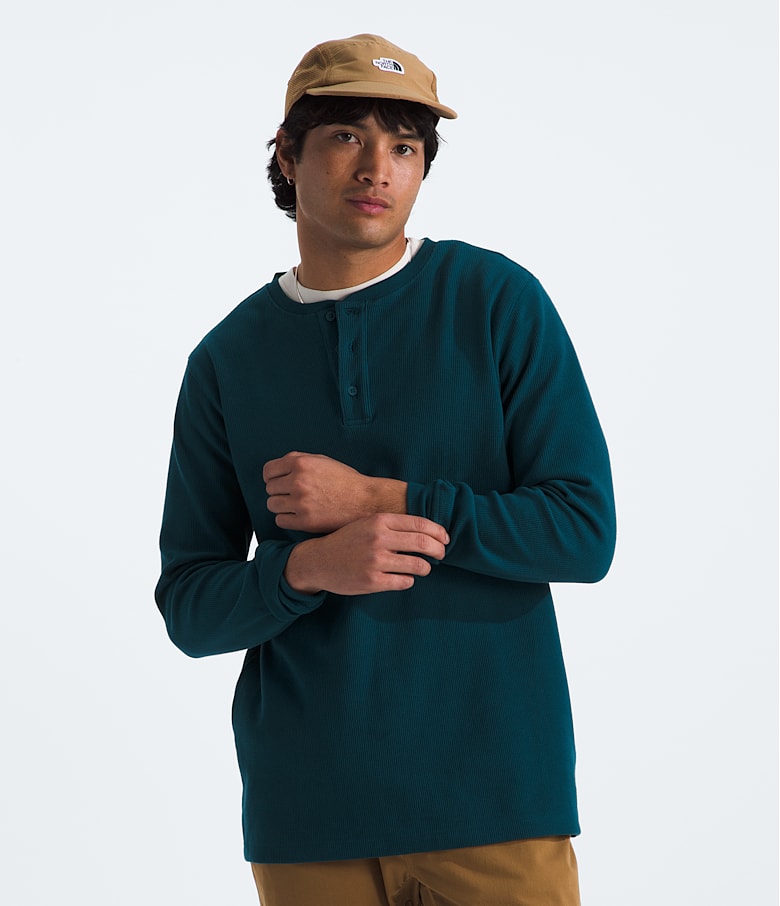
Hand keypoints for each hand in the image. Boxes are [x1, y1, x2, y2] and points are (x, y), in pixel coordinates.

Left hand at [263, 451, 406, 532]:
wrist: (365, 501)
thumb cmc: (345, 481)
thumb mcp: (322, 461)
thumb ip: (298, 460)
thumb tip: (277, 468)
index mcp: (300, 463)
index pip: (268, 471)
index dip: (272, 477)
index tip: (278, 482)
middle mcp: (298, 481)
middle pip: (270, 489)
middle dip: (279, 491)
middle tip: (293, 495)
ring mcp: (300, 502)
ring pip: (272, 505)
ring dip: (282, 506)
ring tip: (296, 505)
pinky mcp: (304, 521)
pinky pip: (280, 520)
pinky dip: (287, 519)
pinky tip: (299, 515)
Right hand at [284, 513, 448, 595]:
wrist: (317, 560)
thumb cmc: (347, 541)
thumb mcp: (367, 524)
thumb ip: (393, 525)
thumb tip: (428, 531)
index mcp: (379, 520)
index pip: (420, 523)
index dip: (438, 531)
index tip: (445, 538)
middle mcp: (378, 539)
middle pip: (424, 543)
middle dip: (438, 550)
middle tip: (441, 554)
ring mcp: (375, 561)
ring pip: (418, 565)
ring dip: (425, 567)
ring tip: (423, 568)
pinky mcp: (372, 581)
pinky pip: (405, 582)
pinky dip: (409, 580)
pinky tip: (403, 577)